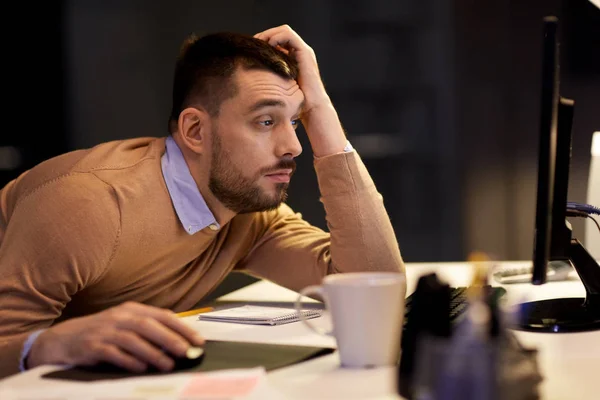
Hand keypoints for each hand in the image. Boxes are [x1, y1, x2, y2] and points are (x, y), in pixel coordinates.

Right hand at [27, 302, 204, 371]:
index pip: (162, 315)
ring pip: (133, 339)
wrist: (63, 339)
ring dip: (153, 352)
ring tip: (168, 365)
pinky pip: (113, 353)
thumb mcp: (126, 324)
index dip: (182, 328)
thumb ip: (150, 330)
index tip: (198, 341)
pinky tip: (141, 368)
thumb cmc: (104, 333)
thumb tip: (180, 342)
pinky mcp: (92, 346)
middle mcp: (119, 316)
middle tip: (186, 352)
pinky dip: (129, 361)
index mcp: (132, 309)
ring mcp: (105, 330)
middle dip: (170, 338)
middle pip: (148, 325)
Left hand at [255, 25, 346, 156]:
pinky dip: (277, 37)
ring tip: (259, 43)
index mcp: (292, 57)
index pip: (276, 39)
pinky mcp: (305, 53)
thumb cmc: (295, 102)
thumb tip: (249, 82)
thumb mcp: (277, 87)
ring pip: (284, 30)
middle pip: (279, 32)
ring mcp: (303, 51)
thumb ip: (269, 79)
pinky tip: (268, 46)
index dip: (263, 41)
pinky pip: (289, 36)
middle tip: (253, 44)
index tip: (251, 50)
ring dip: (269, 34)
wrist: (311, 107)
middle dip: (264, 35)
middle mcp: (298, 52)